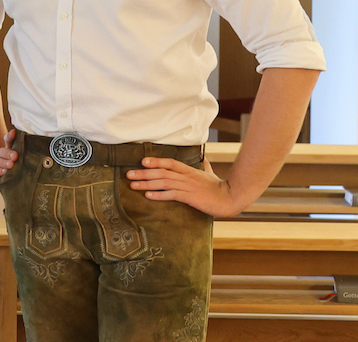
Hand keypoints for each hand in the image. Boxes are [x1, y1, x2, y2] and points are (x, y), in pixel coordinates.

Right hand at [0, 129, 17, 187]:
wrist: (0, 181)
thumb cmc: (12, 170)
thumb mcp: (17, 160)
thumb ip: (22, 152)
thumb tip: (30, 142)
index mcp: (7, 151)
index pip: (8, 141)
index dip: (10, 137)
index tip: (13, 133)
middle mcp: (0, 156)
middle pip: (2, 151)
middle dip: (8, 153)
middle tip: (15, 156)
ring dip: (4, 162)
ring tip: (11, 164)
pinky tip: (4, 171)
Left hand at [126, 157, 245, 217]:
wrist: (228, 198)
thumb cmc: (218, 186)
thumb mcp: (210, 173)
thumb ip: (204, 165)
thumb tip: (203, 157)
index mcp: (189, 170)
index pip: (170, 163)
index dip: (156, 161)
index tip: (142, 161)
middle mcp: (186, 176)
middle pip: (161, 172)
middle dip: (143, 173)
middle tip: (129, 175)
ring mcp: (187, 187)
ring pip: (163, 183)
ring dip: (146, 184)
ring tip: (133, 186)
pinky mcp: (190, 198)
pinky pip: (171, 195)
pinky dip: (159, 195)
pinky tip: (148, 195)